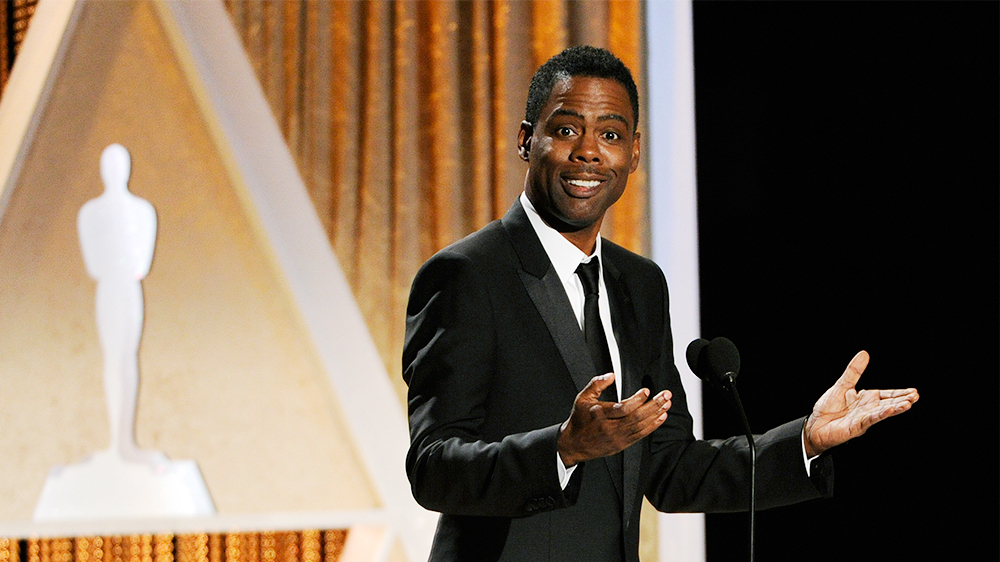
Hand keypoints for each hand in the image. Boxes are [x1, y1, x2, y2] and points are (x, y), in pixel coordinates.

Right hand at [557, 373, 670, 466]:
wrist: (574, 444)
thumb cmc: (580, 419)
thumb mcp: (582, 398)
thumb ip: (596, 384)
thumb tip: (611, 375)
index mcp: (599, 414)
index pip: (622, 408)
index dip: (637, 400)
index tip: (647, 391)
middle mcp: (610, 427)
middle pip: (636, 417)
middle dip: (653, 405)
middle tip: (666, 395)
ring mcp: (617, 438)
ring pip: (641, 426)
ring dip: (656, 415)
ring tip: (667, 404)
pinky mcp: (622, 445)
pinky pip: (640, 435)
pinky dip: (652, 426)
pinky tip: (661, 417)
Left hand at [803, 351, 918, 456]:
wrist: (815, 425)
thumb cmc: (828, 408)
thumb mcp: (842, 385)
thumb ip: (854, 371)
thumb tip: (864, 353)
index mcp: (866, 398)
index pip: (886, 395)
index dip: (899, 393)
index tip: (913, 391)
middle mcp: (867, 409)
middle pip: (888, 403)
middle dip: (902, 400)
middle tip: (915, 397)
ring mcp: (863, 418)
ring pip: (882, 412)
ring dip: (895, 408)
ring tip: (908, 404)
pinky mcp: (856, 426)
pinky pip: (870, 419)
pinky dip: (880, 414)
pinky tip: (889, 410)